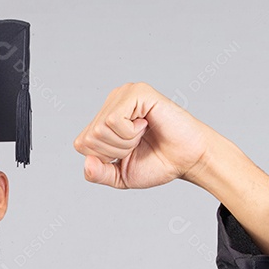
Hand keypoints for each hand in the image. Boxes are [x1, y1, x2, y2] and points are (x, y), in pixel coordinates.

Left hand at [73, 82, 215, 189]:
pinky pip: (113, 120)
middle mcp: (111, 103)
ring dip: (125, 142)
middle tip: (138, 144)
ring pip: (100, 129)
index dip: (104, 159)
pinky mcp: (136, 92)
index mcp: (103, 120)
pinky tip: (146, 124)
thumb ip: (98, 174)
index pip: (81, 144)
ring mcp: (123, 94)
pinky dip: (130, 133)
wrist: (187, 160)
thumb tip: (87, 162)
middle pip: (89, 137)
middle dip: (115, 151)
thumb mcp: (119, 176)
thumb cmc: (157, 164)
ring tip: (143, 134)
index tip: (127, 153)